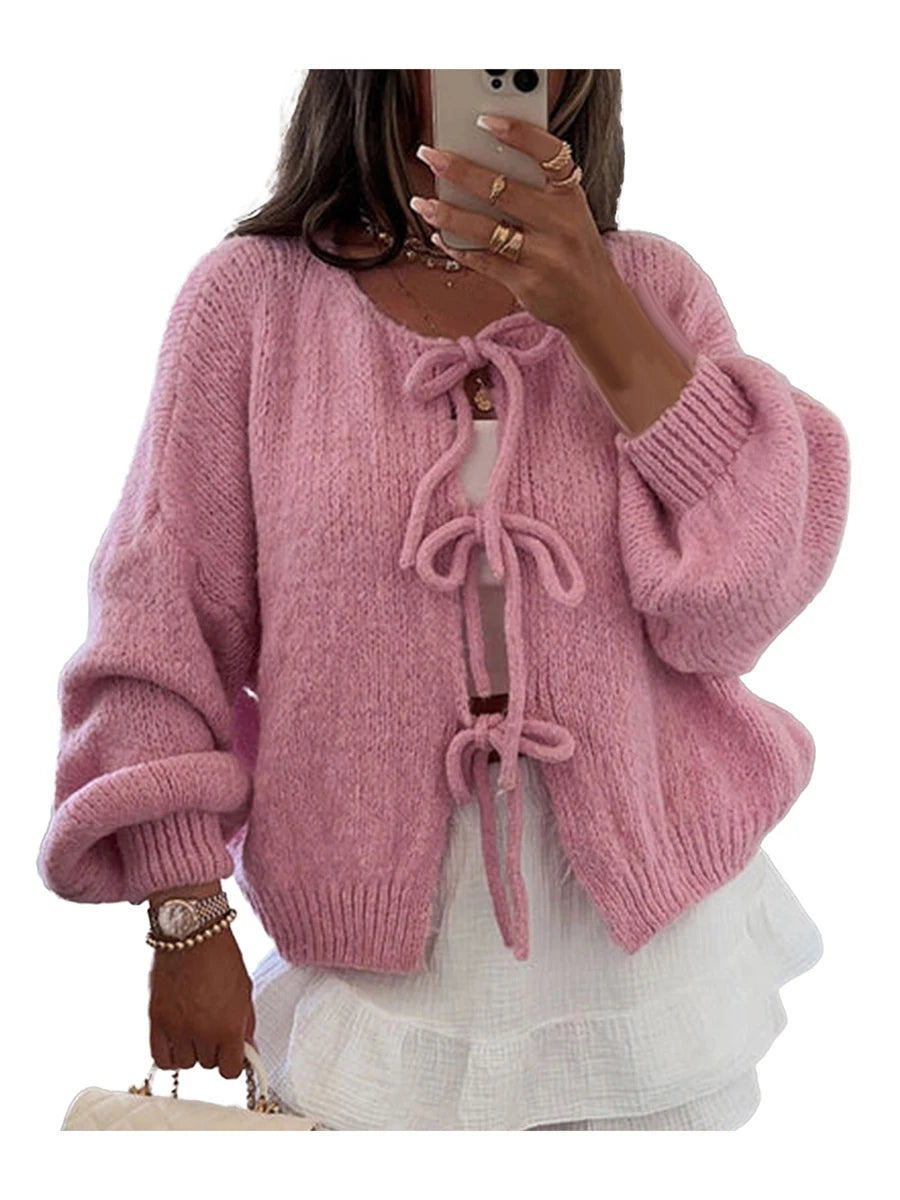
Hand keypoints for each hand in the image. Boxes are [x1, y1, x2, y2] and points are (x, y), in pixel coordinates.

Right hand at [148, 925, 256, 1080]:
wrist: (192, 933)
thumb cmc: (221, 956)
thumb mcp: (244, 990)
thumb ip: (245, 1024)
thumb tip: (246, 1049)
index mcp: (228, 1027)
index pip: (230, 1071)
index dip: (233, 1063)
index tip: (232, 1054)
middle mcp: (202, 1032)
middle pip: (208, 1065)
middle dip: (213, 1050)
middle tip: (213, 1028)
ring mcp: (176, 1028)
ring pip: (185, 1064)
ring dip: (191, 1051)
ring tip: (194, 1029)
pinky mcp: (156, 1021)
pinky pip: (160, 1058)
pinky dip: (168, 1055)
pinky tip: (176, 1040)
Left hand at [412, 116, 617, 334]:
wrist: (597, 304)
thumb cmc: (575, 249)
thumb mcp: (570, 212)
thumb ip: (538, 189)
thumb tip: (483, 160)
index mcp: (571, 196)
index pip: (548, 154)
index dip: (518, 134)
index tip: (484, 121)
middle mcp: (560, 224)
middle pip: (503, 190)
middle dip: (460, 171)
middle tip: (430, 155)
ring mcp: (544, 256)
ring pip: (486, 229)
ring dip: (448, 214)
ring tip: (422, 203)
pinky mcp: (527, 284)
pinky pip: (483, 261)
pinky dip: (457, 247)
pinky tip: (440, 236)